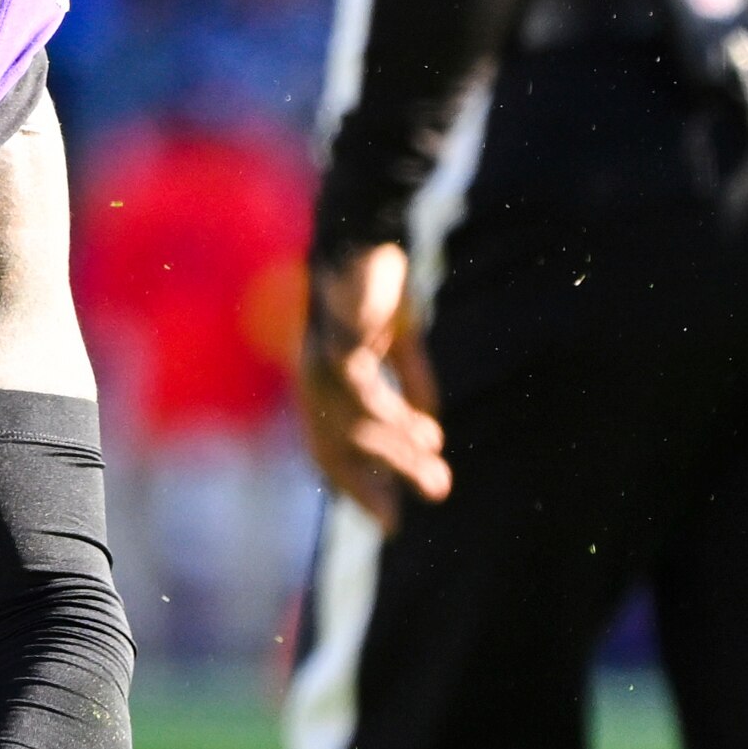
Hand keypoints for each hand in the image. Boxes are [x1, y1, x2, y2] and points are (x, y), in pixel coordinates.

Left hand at [299, 237, 448, 524]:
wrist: (366, 225)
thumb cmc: (376, 281)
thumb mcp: (397, 340)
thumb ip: (409, 382)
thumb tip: (430, 431)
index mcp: (323, 382)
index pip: (335, 450)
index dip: (362, 488)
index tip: (392, 523)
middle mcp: (314, 375)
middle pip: (344, 444)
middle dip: (387, 477)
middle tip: (433, 496)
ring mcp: (321, 352)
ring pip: (354, 419)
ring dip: (396, 451)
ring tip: (434, 472)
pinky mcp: (338, 328)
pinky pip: (358, 378)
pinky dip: (388, 408)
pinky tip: (417, 430)